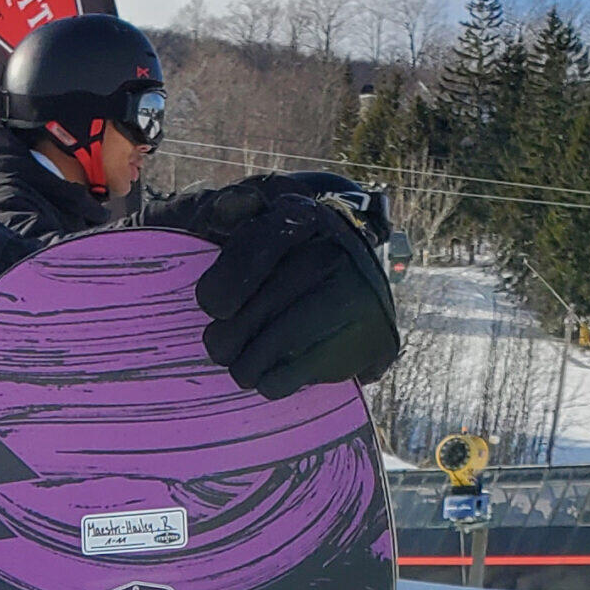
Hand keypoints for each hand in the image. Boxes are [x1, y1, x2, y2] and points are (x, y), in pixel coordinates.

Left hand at [170, 183, 400, 398]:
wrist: (342, 280)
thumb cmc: (277, 257)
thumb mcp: (248, 225)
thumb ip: (229, 213)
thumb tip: (229, 208)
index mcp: (304, 218)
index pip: (256, 248)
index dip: (225, 286)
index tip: (214, 308)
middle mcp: (339, 252)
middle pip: (267, 302)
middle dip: (229, 335)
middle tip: (218, 346)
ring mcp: (362, 295)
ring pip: (285, 339)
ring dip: (248, 364)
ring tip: (240, 366)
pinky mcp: (375, 337)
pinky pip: (311, 369)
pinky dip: (277, 381)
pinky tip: (268, 378)